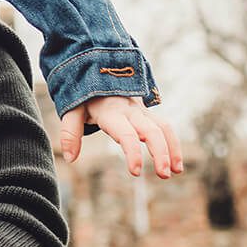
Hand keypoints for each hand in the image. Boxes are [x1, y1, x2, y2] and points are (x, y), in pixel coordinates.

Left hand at [57, 95, 182, 178]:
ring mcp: (141, 111)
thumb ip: (70, 133)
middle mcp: (130, 111)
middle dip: (160, 153)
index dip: (133, 152)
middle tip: (163, 175)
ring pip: (163, 127)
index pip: (126, 134)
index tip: (136, 172)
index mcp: (111, 112)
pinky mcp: (148, 114)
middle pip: (152, 130)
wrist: (98, 71)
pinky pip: (165, 127)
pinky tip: (176, 165)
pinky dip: (173, 144)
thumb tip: (70, 158)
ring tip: (176, 171)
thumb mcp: (72, 110)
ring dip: (172, 149)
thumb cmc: (85, 97)